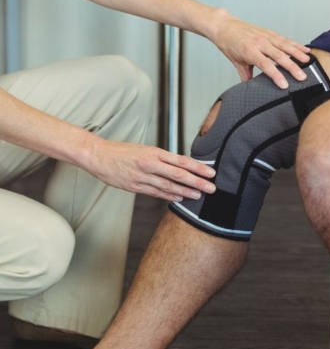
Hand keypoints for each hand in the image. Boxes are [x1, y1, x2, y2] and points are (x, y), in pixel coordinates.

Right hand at [85, 139, 215, 201]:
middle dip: (197, 182)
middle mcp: (150, 163)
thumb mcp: (144, 150)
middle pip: (178, 173)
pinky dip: (169, 195)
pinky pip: (155, 192)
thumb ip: (162, 159)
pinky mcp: (134, 186)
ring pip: (168, 185)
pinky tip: (179, 198)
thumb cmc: (122, 152)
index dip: (198, 168)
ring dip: (185, 191)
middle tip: (211, 188)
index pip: (181, 160)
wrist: (98, 155)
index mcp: (154, 152)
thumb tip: (181, 166)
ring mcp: (142, 175)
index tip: (211, 173)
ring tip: (198, 195)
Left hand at [211, 10, 310, 88]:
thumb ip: (246, 76)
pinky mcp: (270, 33)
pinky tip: (305, 49)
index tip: (284, 85)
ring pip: (285, 46)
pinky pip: (285, 39)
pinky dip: (296, 44)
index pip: (266, 65)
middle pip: (279, 56)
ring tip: (307, 62)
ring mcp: (266, 36)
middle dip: (291, 67)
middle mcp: (260, 43)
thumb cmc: (230, 45)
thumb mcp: (236, 63)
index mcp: (250, 51)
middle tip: (301, 77)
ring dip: (297, 54)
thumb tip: (251, 90)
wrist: (226, 27)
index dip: (276, 75)